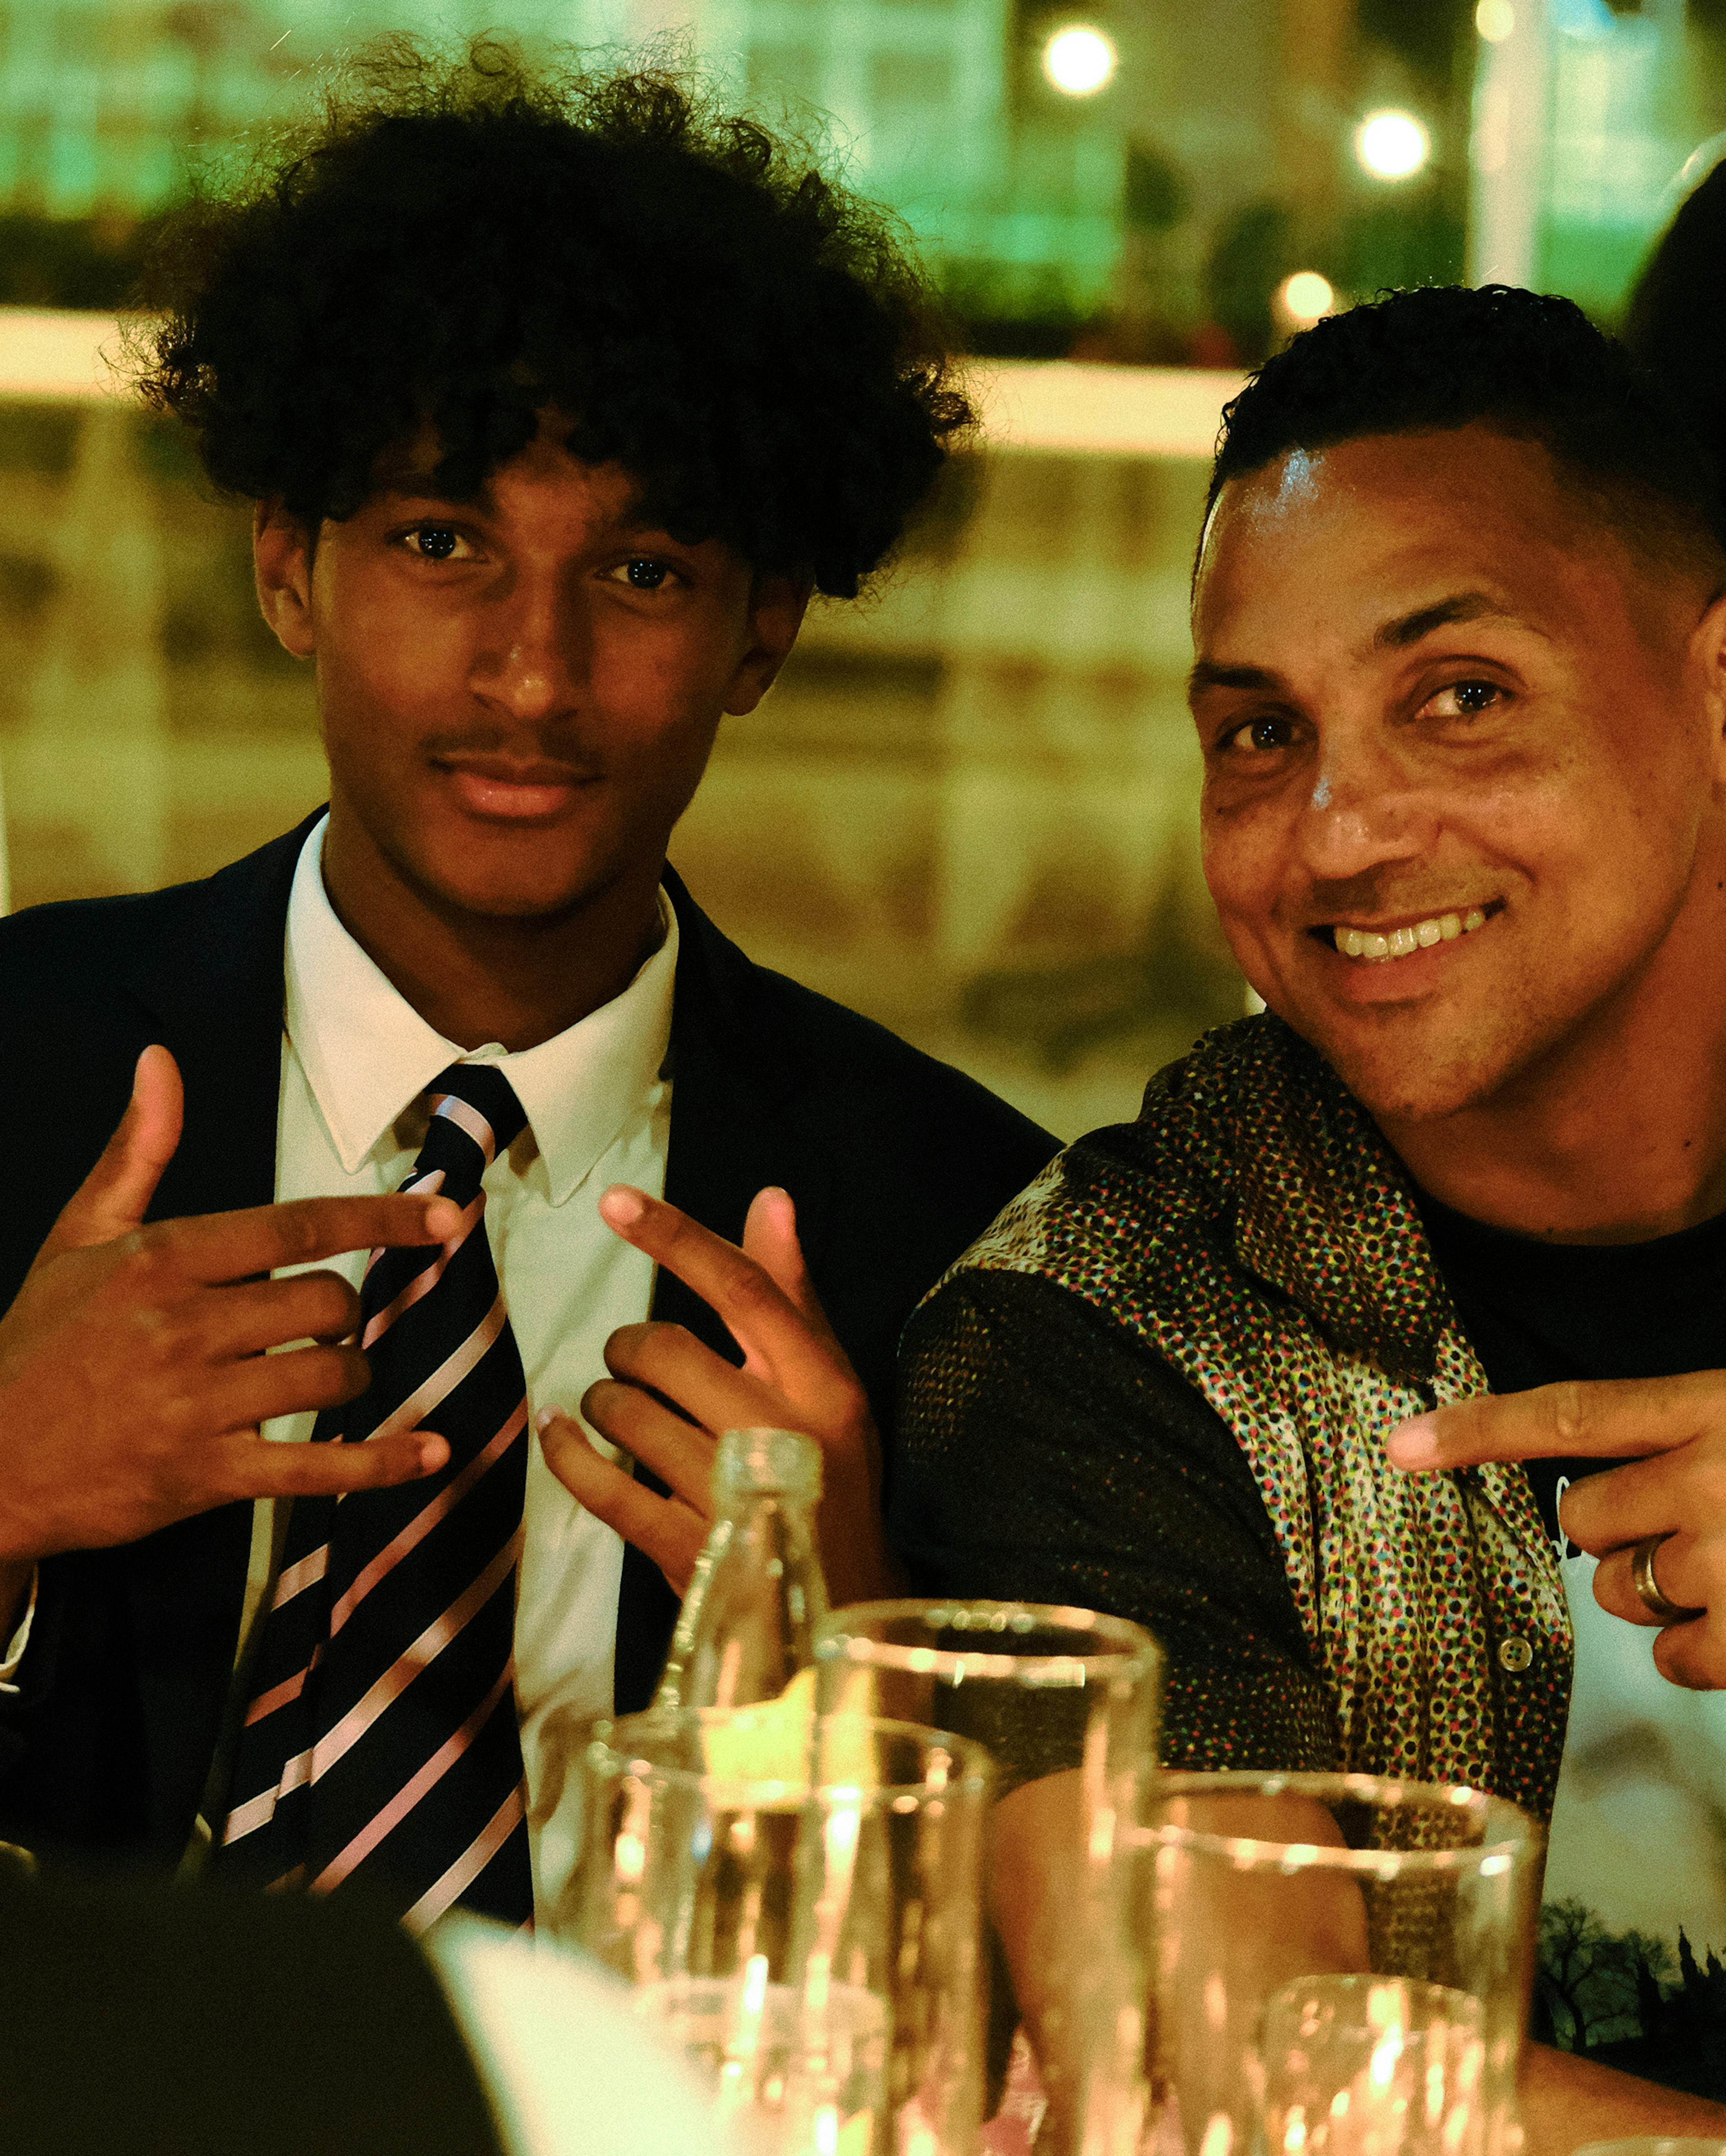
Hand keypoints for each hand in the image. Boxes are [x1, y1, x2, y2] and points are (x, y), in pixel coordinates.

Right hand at [0, 1046, 464, 1562]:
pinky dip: (380, 1462)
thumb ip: (137, 1151)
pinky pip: (315, 1465)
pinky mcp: (203, 1476)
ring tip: (324, 1376)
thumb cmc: (40, 1343)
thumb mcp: (78, 1237)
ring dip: (349, 1375)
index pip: (297, 1227)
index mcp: (162, 1260)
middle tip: (320, 1325)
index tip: (446, 1216)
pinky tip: (430, 1454)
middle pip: (324, 1304)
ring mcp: (195, 1405)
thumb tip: (160, 1062)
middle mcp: (183, 1327)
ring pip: (329, 1375)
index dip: (381, 1218)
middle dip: (343, 1314)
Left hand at [537, 1183, 900, 1604]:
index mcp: (820, 1382)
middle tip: (630, 1360)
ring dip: (604, 1402)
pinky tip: (556, 1433)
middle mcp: (780, 1430)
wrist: (843, 1604)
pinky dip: (568, 1453)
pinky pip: (604, 1488)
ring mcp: (732, 1495)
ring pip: (630, 1415)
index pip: (744, 1289)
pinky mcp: (690, 1552)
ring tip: (616, 1409)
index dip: (676, 1239)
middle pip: (670, 1350)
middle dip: (628, 1348)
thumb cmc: (832, 1476)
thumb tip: (769, 1198)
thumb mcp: (829, 1383)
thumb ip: (791, 1294)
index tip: (615, 1201)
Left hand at [1389, 1373, 1725, 1685]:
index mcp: (1709, 1410)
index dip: (1479, 1430)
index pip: (1568, 1416)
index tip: (1404, 1444)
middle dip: (1611, 1532)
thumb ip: (1675, 1436)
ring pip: (1616, 1591)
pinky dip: (1697, 1652)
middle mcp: (1707, 1481)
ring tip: (1724, 1571)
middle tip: (1679, 1525)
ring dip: (1655, 1592)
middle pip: (1581, 1518)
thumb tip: (1608, 1474)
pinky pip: (1672, 1657)